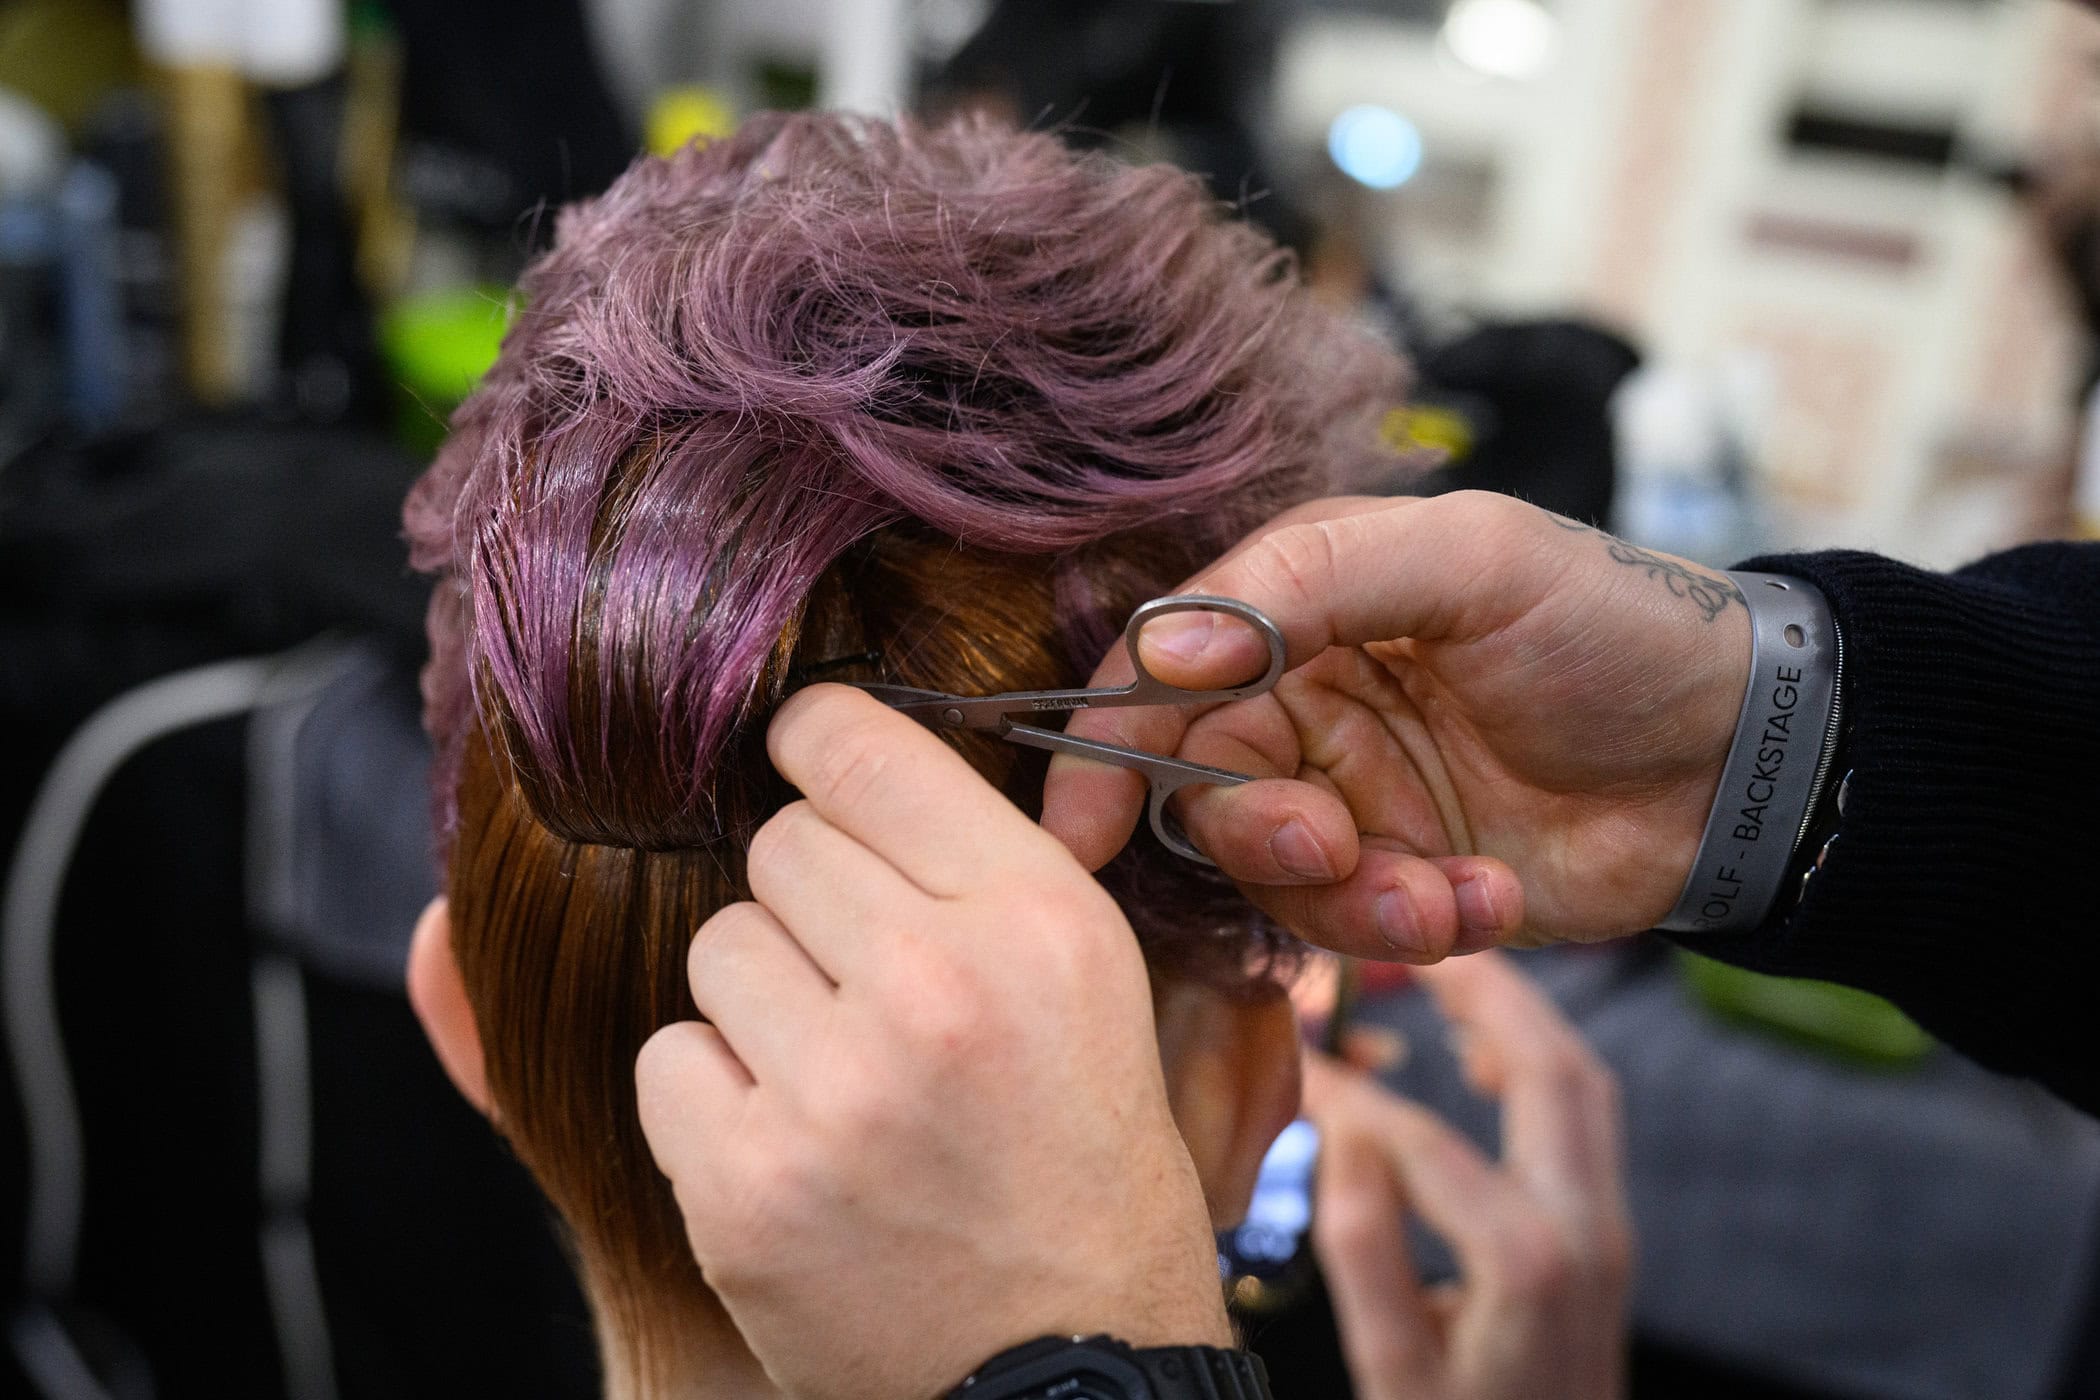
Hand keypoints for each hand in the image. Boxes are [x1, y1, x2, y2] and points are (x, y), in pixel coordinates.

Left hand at [633, 686, 1229, 1399]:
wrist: (1072, 1369)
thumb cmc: (1084, 1165)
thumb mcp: (1096, 981)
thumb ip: (975, 861)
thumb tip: (826, 747)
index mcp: (1038, 919)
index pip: (862, 751)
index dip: (816, 739)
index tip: (801, 754)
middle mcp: (936, 988)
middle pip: (778, 847)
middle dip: (811, 904)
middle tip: (866, 985)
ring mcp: (833, 1093)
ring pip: (718, 947)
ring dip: (760, 1001)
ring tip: (837, 1075)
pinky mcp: (747, 1189)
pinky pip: (667, 1061)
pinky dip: (714, 1097)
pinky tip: (791, 1142)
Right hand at [1041, 491, 1751, 957]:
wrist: (1743, 755)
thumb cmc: (1613, 626)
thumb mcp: (1471, 558)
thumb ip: (1310, 579)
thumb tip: (1170, 649)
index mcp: (1302, 610)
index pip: (1164, 675)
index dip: (1105, 750)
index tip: (1075, 832)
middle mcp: (1308, 708)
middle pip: (1204, 791)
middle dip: (1259, 834)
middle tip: (1335, 844)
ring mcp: (1354, 803)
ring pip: (1272, 878)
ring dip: (1349, 898)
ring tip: (1447, 890)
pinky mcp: (1402, 884)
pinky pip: (1351, 932)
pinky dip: (1416, 928)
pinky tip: (1494, 899)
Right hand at [1308, 952, 1630, 1399]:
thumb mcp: (1392, 1374)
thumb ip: (1366, 1255)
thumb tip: (1344, 1134)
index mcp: (1525, 1264)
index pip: (1423, 1141)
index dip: (1348, 1096)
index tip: (1293, 1055)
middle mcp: (1588, 1233)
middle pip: (1552, 1071)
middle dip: (1486, 992)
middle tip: (1418, 935)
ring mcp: (1610, 1233)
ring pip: (1584, 1086)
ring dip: (1522, 1017)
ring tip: (1450, 972)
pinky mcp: (1607, 1239)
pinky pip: (1587, 1121)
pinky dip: (1540, 1063)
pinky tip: (1482, 1058)